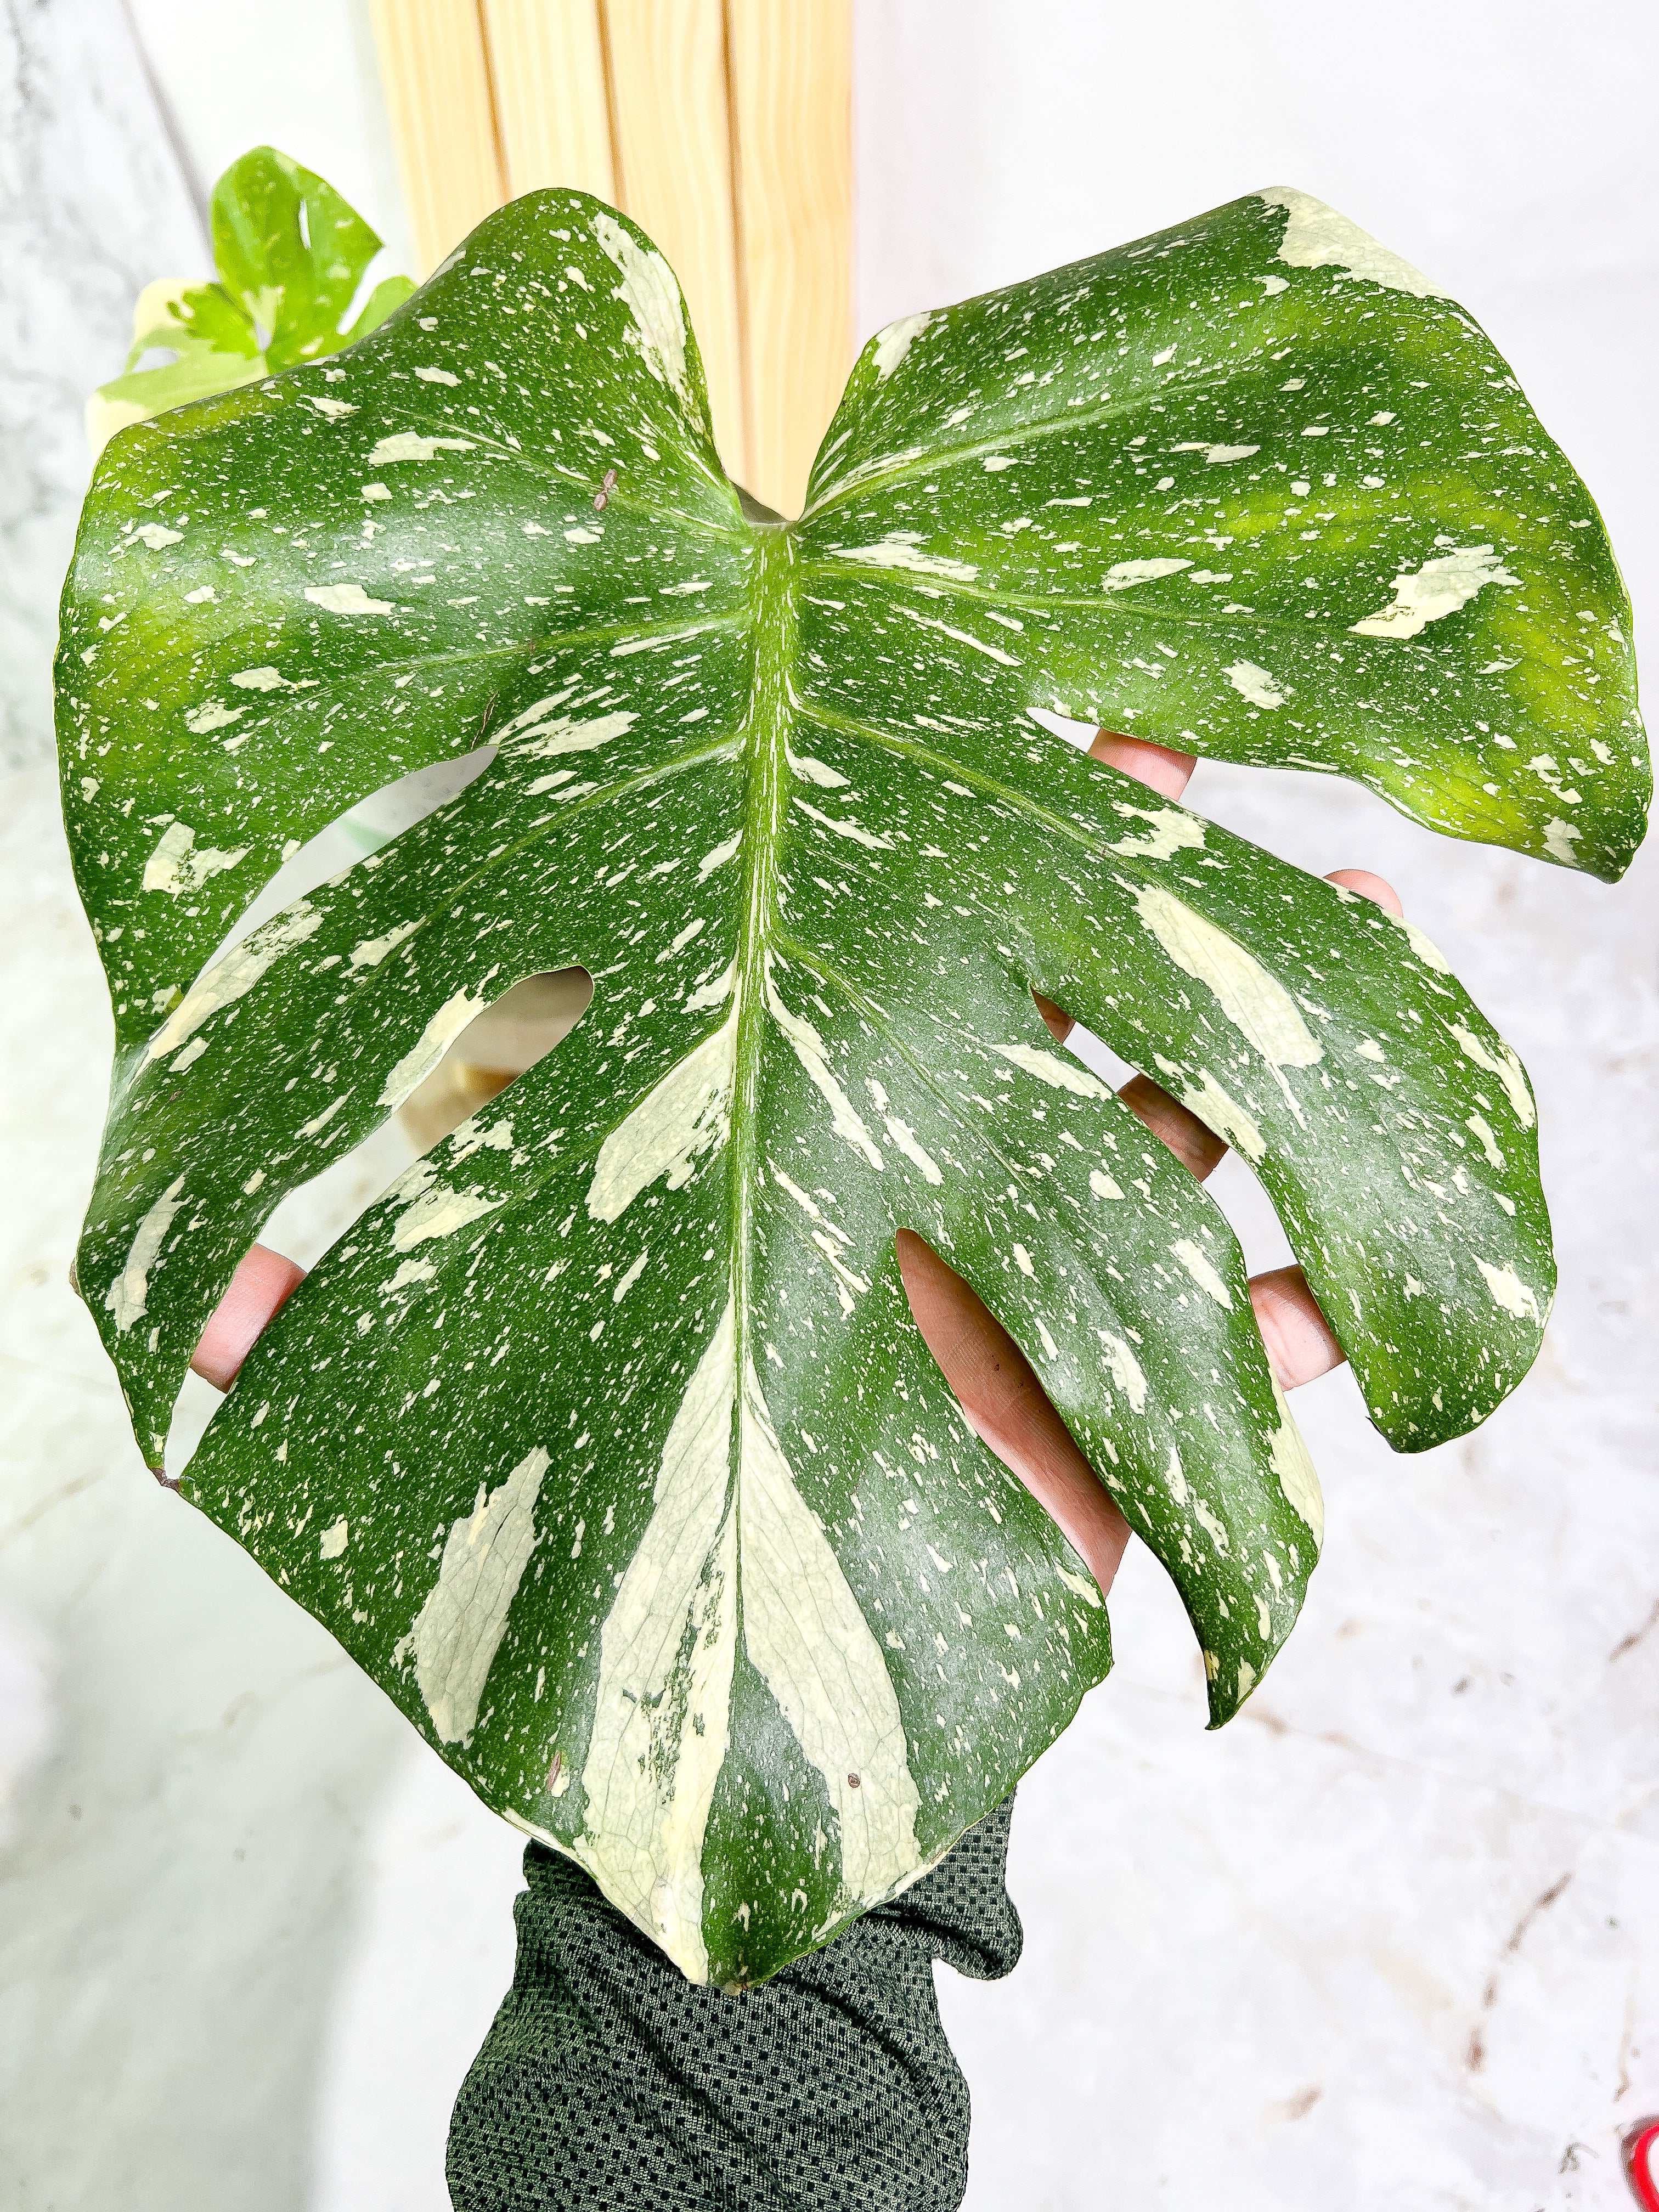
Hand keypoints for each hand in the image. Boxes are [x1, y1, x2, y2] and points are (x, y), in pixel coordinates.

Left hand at [193, 727, 1402, 1605]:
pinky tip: (1319, 1292)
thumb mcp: (462, 1374)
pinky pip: (1218, 1358)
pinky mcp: (1095, 1417)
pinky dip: (1276, 1328)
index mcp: (748, 1118)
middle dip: (1096, 867)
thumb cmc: (593, 1488)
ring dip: (1234, 1047)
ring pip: (1146, 1128)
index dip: (887, 800)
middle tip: (1167, 749)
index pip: (826, 921)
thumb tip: (188, 1326)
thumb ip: (339, 1319)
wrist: (699, 1677)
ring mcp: (1002, 1276)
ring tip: (1341, 931)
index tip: (931, 675)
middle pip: (1009, 981)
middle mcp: (881, 1165)